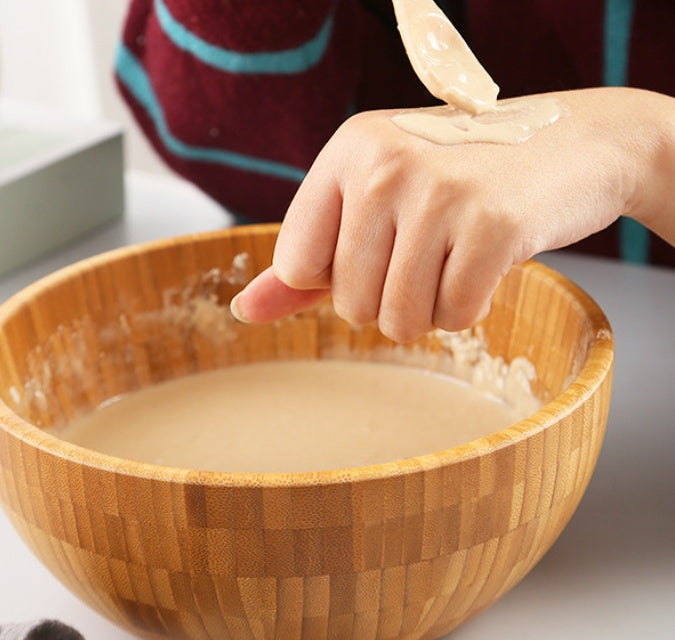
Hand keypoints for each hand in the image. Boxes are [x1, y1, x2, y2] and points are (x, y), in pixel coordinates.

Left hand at [232, 88, 674, 341]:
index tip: (377, 250)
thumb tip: (243, 311)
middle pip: (349, 305)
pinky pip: (454, 318)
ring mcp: (439, 192)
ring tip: (456, 258)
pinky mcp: (492, 226)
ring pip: (399, 320)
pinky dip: (469, 308)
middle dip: (389, 300)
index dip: (336, 280)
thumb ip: (305, 263)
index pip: (297, 266)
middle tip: (429, 252)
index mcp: (347, 151)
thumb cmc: (459, 180)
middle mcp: (385, 164)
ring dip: (429, 309)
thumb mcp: (376, 204)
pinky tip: (486, 265)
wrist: (569, 146)